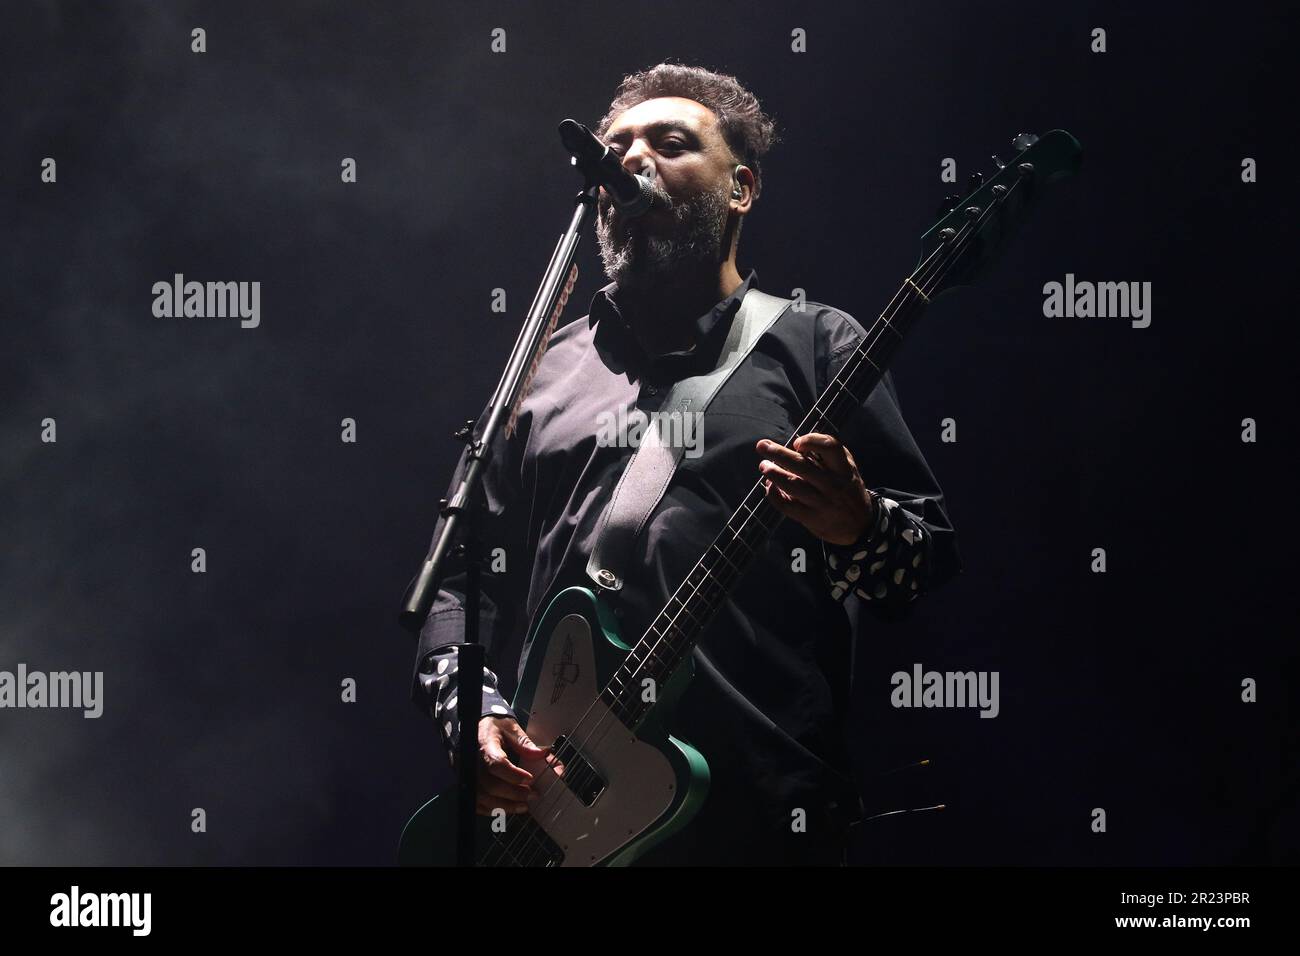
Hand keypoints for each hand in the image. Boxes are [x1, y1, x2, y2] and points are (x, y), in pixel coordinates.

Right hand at [473, 716, 564, 815]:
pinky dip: (491, 809)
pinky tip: (506, 808)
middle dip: (514, 793)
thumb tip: (543, 755)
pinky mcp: (467, 782)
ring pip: (483, 797)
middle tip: (532, 795)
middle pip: (490, 785)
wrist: (476, 726)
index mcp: (485, 744)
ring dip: (505, 806)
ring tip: (523, 806)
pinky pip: (476, 802)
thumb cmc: (494, 727)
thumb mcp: (511, 728)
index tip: (530, 778)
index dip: (513, 775)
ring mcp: (468, 774)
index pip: (496, 763)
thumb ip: (525, 743)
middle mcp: (473, 761)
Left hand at [756, 433, 874, 545]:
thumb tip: (796, 445)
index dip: (811, 441)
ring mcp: (822, 503)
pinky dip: (774, 495)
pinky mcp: (812, 518)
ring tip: (764, 466)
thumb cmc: (847, 490)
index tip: (797, 443)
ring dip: (773, 473)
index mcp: (844, 469)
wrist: (861, 525)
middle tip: (762, 446)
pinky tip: (770, 487)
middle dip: (778, 453)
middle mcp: (833, 484)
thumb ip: (828, 456)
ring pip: (792, 485)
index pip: (830, 447)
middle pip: (802, 465)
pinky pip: (787, 505)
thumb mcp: (847, 469)